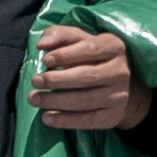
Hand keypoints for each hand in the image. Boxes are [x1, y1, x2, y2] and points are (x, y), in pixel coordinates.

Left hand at [30, 26, 146, 133]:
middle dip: (56, 79)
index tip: (45, 60)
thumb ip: (60, 35)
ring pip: (84, 100)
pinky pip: (87, 120)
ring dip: (55, 101)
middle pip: (86, 76)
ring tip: (34, 99)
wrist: (121, 87)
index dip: (65, 55)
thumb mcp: (80, 40)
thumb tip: (42, 43)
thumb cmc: (93, 58)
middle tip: (35, 80)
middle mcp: (120, 71)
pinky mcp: (113, 115)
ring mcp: (119, 95)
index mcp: (114, 47)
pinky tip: (47, 117)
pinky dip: (64, 120)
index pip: (90, 49)